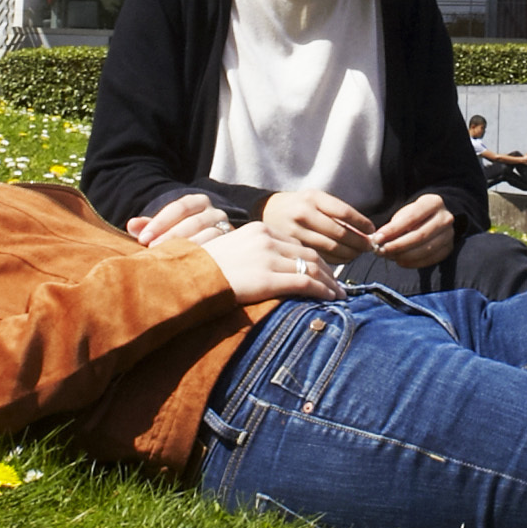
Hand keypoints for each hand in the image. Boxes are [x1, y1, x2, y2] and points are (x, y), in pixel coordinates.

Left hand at [128, 193, 232, 252]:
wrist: (213, 247)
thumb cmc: (181, 235)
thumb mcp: (165, 227)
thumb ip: (149, 225)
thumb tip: (131, 225)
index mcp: (199, 202)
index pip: (180, 207)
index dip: (161, 222)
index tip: (143, 238)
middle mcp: (215, 212)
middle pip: (194, 221)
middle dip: (172, 236)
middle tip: (153, 250)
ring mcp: (226, 229)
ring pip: (210, 235)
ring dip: (189, 247)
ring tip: (171, 260)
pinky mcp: (233, 246)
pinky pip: (221, 250)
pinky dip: (205, 257)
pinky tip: (190, 267)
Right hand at [200, 221, 341, 307]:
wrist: (187, 277)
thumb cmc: (205, 268)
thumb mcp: (231, 249)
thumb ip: (252, 252)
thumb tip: (266, 267)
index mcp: (259, 229)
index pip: (296, 243)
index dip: (314, 259)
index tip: (324, 272)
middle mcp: (267, 239)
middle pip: (309, 253)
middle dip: (327, 271)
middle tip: (337, 285)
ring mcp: (268, 259)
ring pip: (311, 268)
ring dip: (329, 283)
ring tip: (339, 295)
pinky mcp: (268, 279)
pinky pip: (305, 283)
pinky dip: (322, 291)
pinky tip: (330, 299)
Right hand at [259, 189, 377, 263]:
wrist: (265, 212)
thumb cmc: (297, 206)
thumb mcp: (313, 199)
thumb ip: (335, 213)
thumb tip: (365, 231)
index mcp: (313, 198)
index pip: (345, 212)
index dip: (362, 224)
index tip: (372, 231)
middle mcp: (304, 213)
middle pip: (340, 233)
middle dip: (359, 243)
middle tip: (369, 247)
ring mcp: (295, 231)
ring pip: (331, 248)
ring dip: (349, 254)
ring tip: (357, 254)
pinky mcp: (291, 248)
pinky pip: (319, 257)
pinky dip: (335, 260)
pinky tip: (342, 259)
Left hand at [368, 192, 458, 269]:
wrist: (436, 218)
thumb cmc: (416, 216)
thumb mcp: (405, 213)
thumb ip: (394, 225)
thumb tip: (379, 241)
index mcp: (433, 203)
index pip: (411, 218)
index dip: (393, 229)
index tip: (377, 238)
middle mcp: (445, 218)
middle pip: (420, 235)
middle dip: (397, 245)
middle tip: (381, 251)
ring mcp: (450, 234)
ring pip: (426, 249)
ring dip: (404, 256)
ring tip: (389, 256)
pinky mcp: (449, 248)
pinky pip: (431, 259)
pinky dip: (413, 263)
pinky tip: (401, 261)